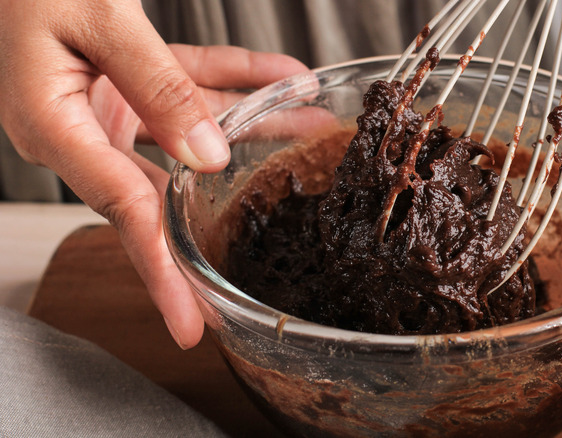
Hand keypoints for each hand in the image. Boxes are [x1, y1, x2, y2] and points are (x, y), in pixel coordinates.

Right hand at [0, 0, 308, 347]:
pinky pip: (191, 85)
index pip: (124, 214)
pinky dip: (238, 81)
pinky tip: (285, 75)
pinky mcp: (128, 77)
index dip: (164, 274)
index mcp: (54, 127)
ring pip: (192, 132)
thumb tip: (209, 154)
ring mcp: (106, 102)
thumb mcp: (98, 18)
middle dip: (217, 220)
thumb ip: (156, 84)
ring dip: (254, 129)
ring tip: (311, 128)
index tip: (192, 325)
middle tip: (260, 263)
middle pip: (160, 193)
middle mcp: (80, 126)